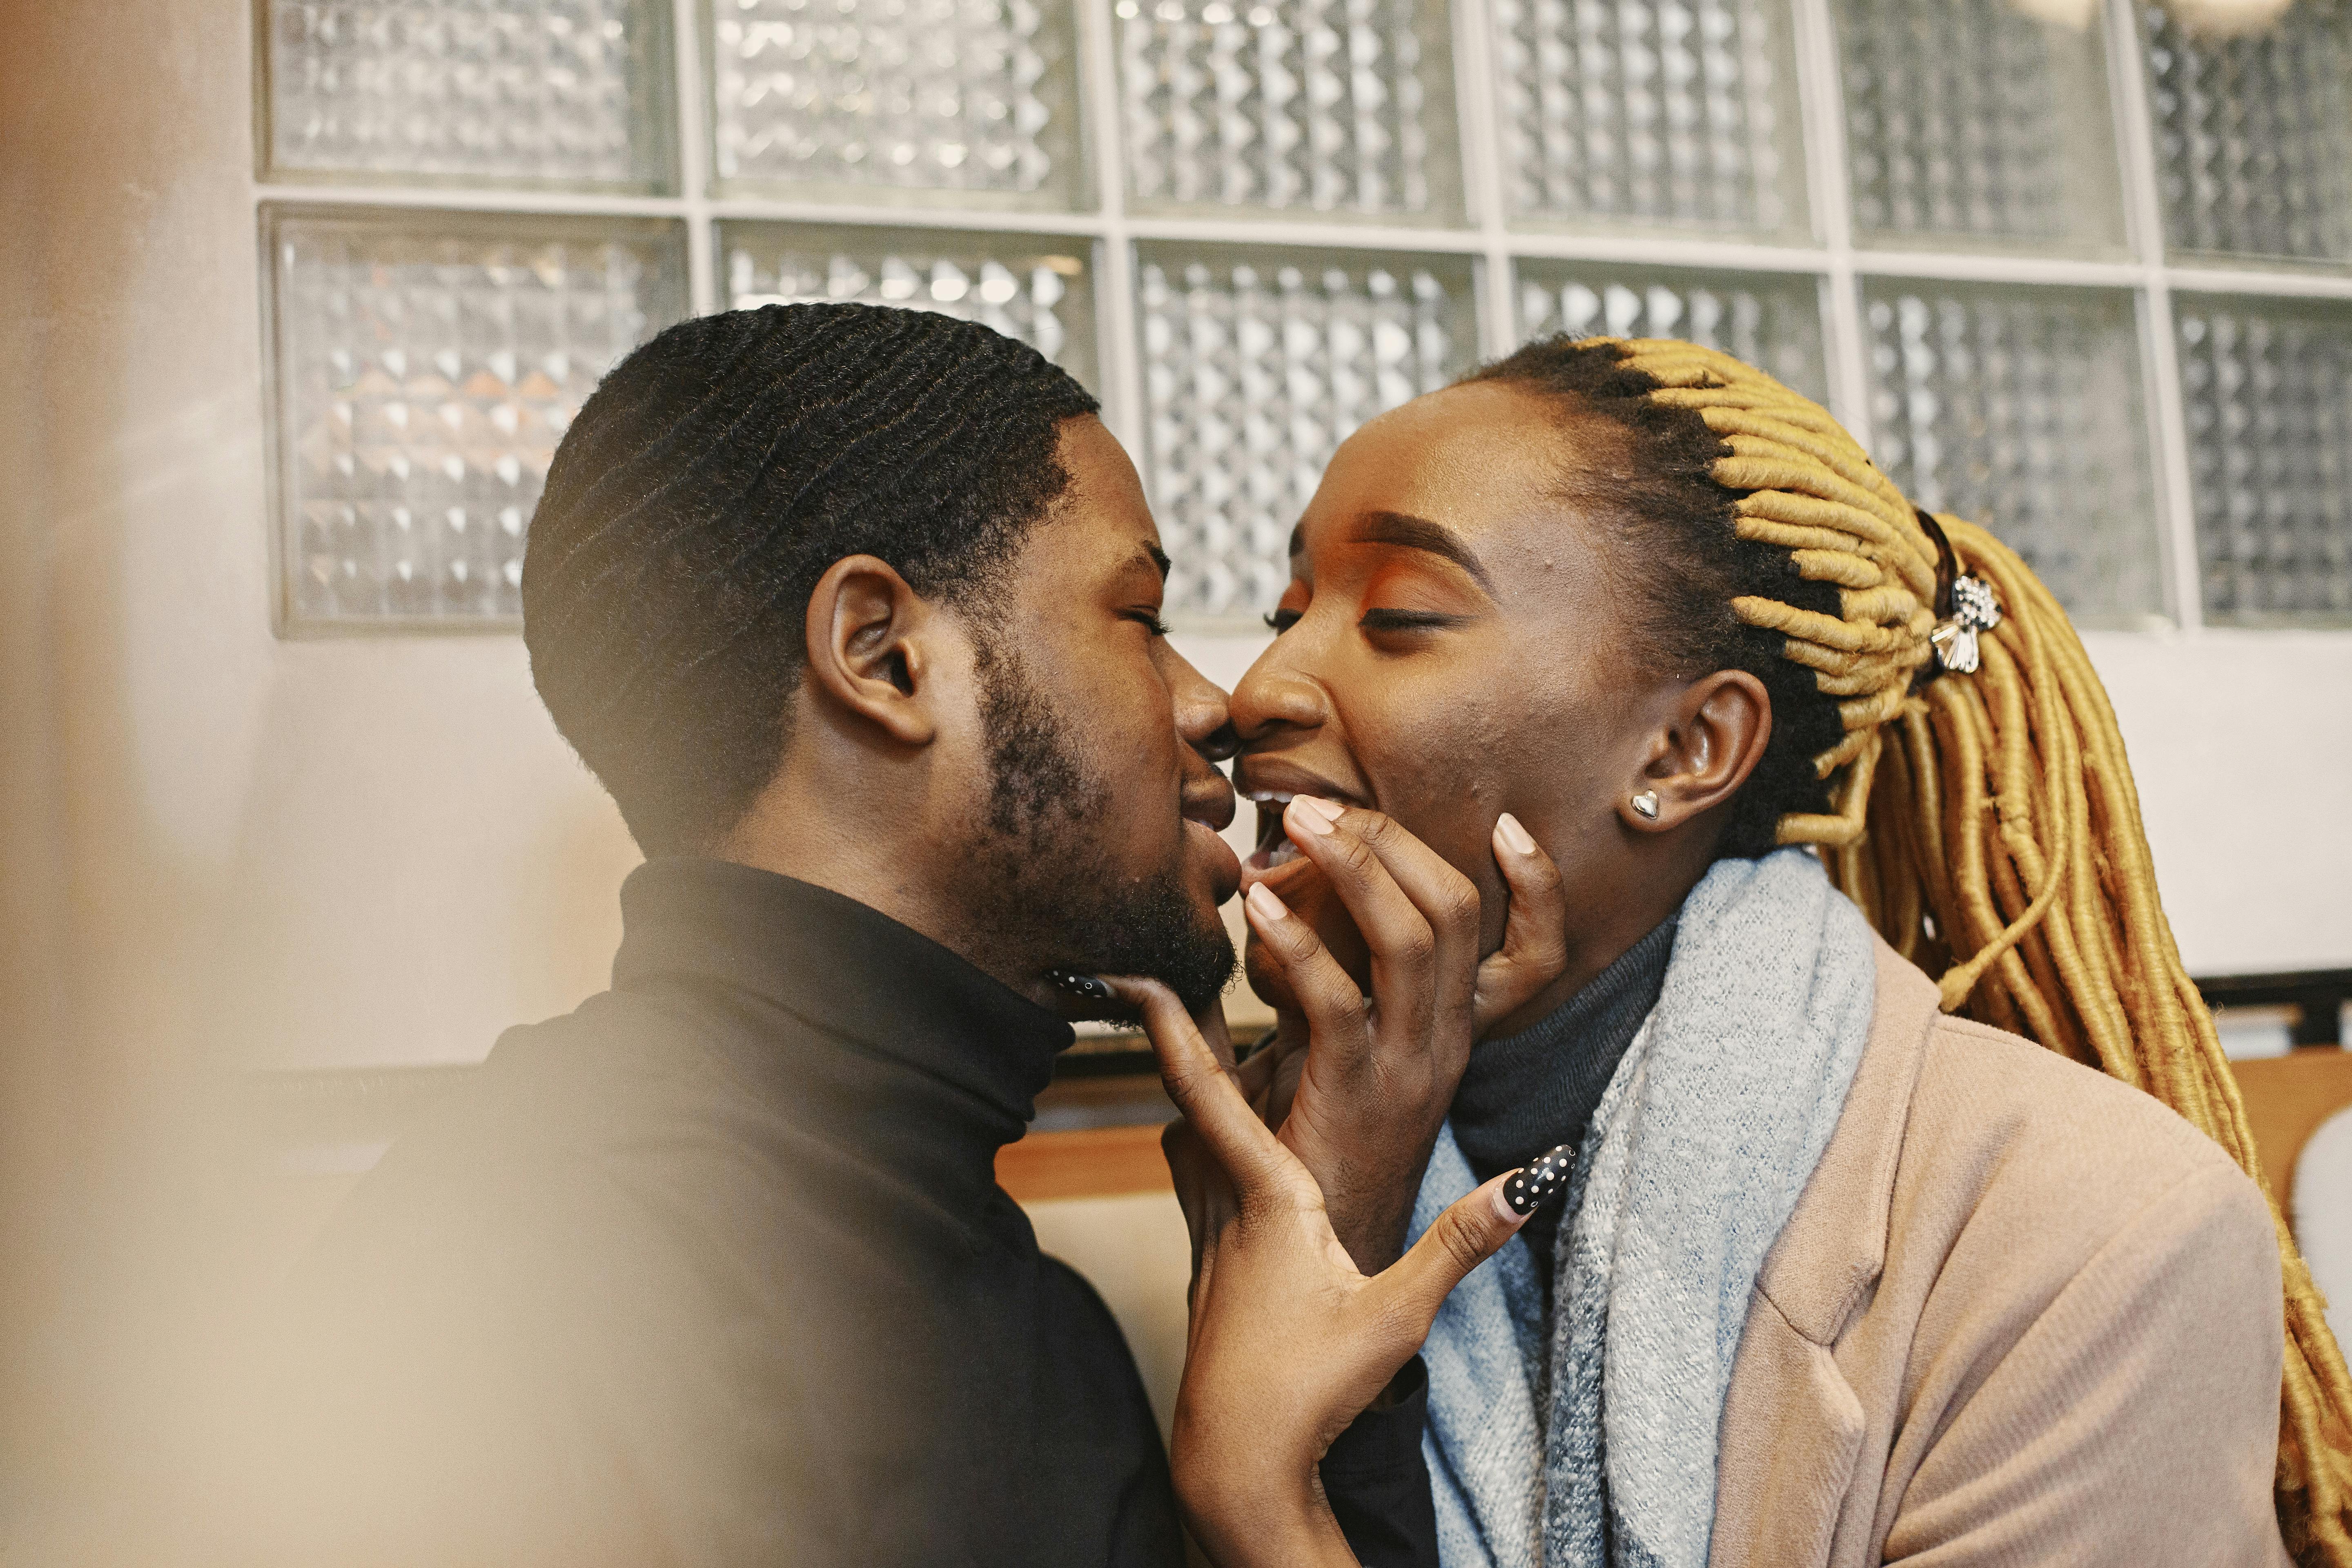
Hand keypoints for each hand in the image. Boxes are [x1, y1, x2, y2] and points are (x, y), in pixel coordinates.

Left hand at [1107, 977, 1537, 1567]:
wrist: (1238, 1462)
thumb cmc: (1309, 1391)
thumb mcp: (1394, 1317)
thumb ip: (1458, 1245)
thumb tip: (1527, 1183)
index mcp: (1267, 1200)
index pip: (1211, 1093)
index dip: (1175, 1027)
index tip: (1140, 969)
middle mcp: (1223, 1205)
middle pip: (1191, 1098)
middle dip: (1181, 1032)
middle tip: (1164, 967)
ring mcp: (1207, 1236)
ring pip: (1190, 1135)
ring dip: (1196, 1082)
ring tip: (1196, 1027)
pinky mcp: (1207, 1266)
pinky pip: (1197, 1175)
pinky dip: (1205, 1135)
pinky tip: (1224, 1135)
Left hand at [1242, 801, 1565, 1271]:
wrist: (1314, 1296)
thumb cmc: (1306, 1170)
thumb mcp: (1316, 1062)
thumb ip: (1305, 993)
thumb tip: (1270, 913)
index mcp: (1452, 1038)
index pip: (1532, 948)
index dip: (1535, 884)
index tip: (1504, 822)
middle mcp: (1445, 1048)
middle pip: (1456, 913)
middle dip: (1394, 842)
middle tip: (1322, 803)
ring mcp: (1409, 1071)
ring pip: (1414, 940)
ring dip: (1358, 871)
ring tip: (1296, 827)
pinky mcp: (1358, 1097)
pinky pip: (1337, 1000)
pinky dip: (1296, 945)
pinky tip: (1256, 909)